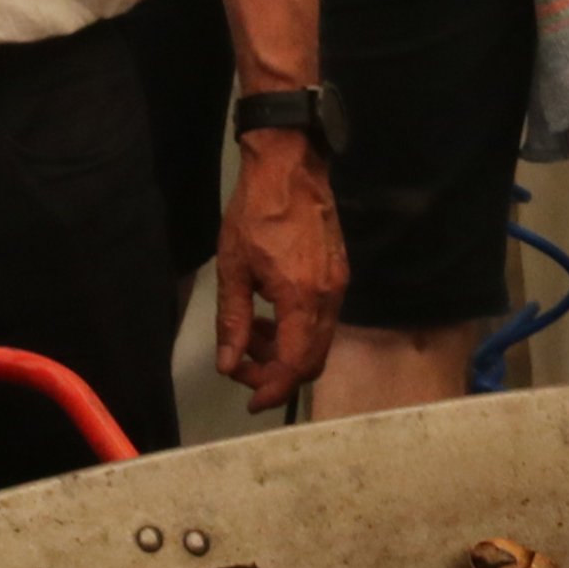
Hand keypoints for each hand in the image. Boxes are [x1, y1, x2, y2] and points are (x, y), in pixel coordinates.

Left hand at [214, 131, 347, 409]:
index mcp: (302, 298)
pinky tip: (271, 314)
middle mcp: (329, 298)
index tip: (250, 400)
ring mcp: (339, 286)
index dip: (272, 389)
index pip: (295, 364)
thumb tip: (229, 363)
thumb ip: (233, 321)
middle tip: (243, 367)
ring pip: (318, 341)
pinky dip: (298, 330)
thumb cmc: (255, 213)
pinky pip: (322, 319)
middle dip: (277, 373)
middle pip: (312, 360)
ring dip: (286, 351)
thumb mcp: (233, 269)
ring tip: (252, 335)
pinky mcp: (339, 274)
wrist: (290, 167)